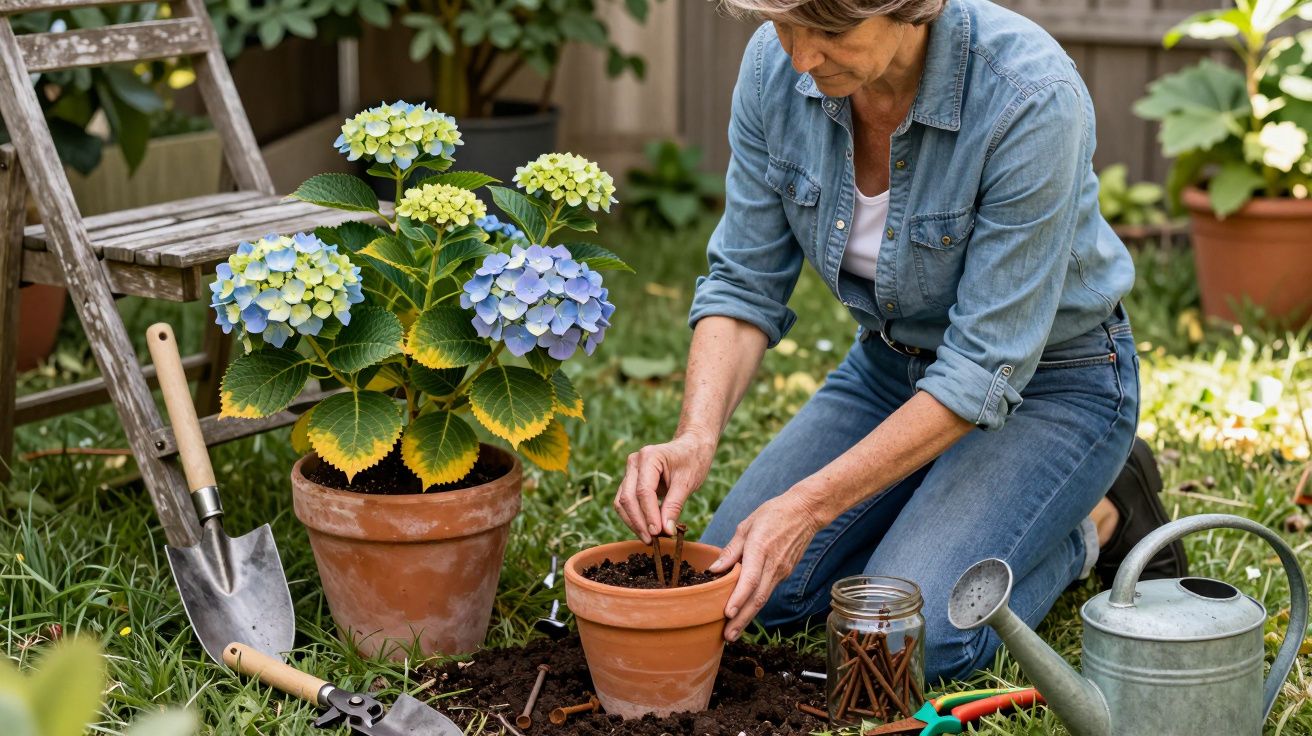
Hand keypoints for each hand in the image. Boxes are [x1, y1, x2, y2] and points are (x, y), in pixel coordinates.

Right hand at [613, 432, 716, 543]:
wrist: (691, 447)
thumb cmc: (693, 461)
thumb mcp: (687, 483)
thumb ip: (674, 506)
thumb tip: (666, 531)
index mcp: (649, 457)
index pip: (643, 491)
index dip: (649, 515)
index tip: (658, 533)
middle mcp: (634, 462)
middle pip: (628, 498)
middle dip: (639, 522)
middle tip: (652, 541)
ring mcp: (630, 471)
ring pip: (623, 502)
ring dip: (634, 522)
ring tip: (650, 538)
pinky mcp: (630, 480)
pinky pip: (626, 502)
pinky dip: (634, 517)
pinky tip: (647, 529)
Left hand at [707, 490, 824, 641]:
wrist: (805, 512)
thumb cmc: (772, 514)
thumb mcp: (747, 526)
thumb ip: (731, 550)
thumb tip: (713, 571)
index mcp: (760, 549)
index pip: (750, 580)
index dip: (738, 598)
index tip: (727, 614)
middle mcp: (772, 564)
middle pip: (757, 597)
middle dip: (742, 619)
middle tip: (727, 638)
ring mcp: (781, 571)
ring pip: (763, 599)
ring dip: (748, 617)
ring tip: (733, 633)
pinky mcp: (784, 573)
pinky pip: (768, 591)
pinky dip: (755, 605)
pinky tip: (744, 614)